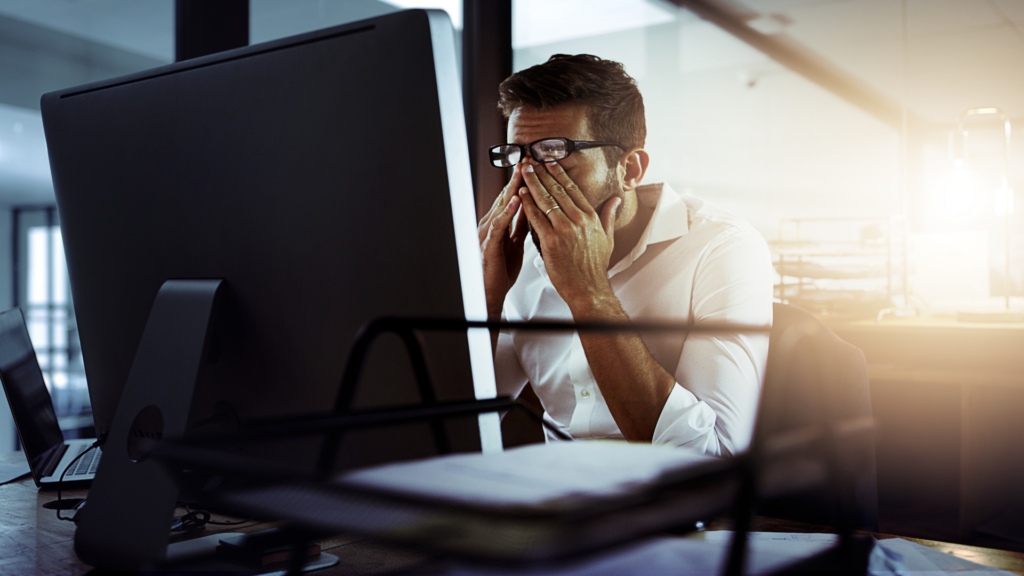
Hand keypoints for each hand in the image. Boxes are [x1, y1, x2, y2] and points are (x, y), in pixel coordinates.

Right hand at [478, 163, 528, 317]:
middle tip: (528, 157)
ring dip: (512, 188)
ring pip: (502, 206)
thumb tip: (533, 209)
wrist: (490, 292)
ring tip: (523, 172)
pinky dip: (508, 212)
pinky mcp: (488, 245)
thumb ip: (522, 225)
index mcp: (501, 223)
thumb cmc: (501, 269)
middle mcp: (492, 223)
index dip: (524, 179)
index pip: (513, 196)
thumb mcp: (516, 243)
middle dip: (518, 176)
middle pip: (507, 195)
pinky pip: (499, 225)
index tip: (535, 163)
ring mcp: (488, 232)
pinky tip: (517, 201)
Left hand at [518, 160, 621, 311]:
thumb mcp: (608, 238)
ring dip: (533, 183)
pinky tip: (521, 194)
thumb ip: (609, 216)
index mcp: (590, 217)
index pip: (573, 189)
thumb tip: (616, 200)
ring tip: (524, 171)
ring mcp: (565, 230)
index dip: (559, 174)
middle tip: (532, 160)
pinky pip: (536, 218)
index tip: (550, 162)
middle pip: (557, 190)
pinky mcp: (552, 241)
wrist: (589, 288)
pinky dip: (528, 204)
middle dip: (543, 173)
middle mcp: (578, 220)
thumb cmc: (595, 267)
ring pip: (546, 200)